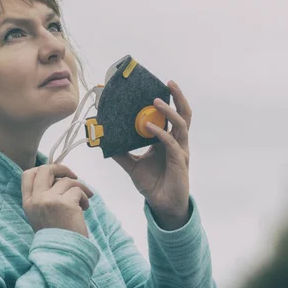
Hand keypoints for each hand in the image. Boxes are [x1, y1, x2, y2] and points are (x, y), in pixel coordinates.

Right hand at [21, 164, 93, 237]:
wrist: (63, 255)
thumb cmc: (56, 236)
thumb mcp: (41, 215)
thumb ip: (44, 197)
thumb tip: (58, 177)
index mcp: (28, 203)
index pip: (27, 174)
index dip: (42, 169)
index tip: (55, 173)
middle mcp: (37, 200)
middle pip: (46, 170)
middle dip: (62, 168)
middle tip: (73, 175)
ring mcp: (50, 200)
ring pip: (67, 180)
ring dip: (79, 188)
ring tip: (83, 202)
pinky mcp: (65, 204)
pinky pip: (78, 190)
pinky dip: (85, 197)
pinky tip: (85, 208)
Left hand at [111, 80, 191, 229]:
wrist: (161, 204)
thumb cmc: (152, 183)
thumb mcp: (132, 165)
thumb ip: (121, 153)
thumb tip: (104, 142)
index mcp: (167, 140)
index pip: (171, 116)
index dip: (167, 100)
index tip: (156, 86)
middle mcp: (176, 142)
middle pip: (184, 114)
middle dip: (178, 97)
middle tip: (169, 83)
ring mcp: (180, 151)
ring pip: (181, 125)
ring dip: (169, 112)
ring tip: (156, 101)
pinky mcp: (179, 161)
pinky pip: (171, 143)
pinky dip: (160, 133)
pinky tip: (148, 127)